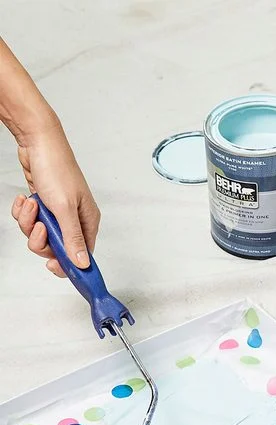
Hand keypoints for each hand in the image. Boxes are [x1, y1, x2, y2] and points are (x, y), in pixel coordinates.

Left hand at [11, 121, 98, 276]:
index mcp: (88, 221)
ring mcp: (58, 213)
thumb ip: (73, 238)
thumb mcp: (65, 209)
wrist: (38, 143)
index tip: (53, 267)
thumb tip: (83, 262)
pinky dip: (24, 213)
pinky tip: (26, 200)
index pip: (82, 254)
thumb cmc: (57, 169)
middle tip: (38, 227)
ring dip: (29, 223)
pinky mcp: (44, 206)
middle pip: (57, 247)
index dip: (67, 264)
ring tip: (31, 205)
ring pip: (41, 234)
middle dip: (41, 240)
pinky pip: (31, 221)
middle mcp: (74, 219)